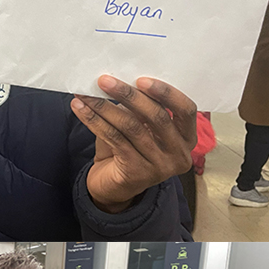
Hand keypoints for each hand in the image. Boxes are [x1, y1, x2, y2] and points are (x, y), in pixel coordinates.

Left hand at [72, 76, 196, 213]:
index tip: (141, 79)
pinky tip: (80, 109)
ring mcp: (160, 166)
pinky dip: (95, 121)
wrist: (113, 188)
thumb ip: (141, 110)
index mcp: (187, 138)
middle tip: (105, 80)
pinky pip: (114, 139)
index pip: (186, 110)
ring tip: (85, 95)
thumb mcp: (141, 129)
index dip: (166, 93)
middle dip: (129, 95)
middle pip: (157, 116)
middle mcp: (179, 154)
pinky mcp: (136, 172)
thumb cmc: (128, 152)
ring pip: (131, 127)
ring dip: (104, 107)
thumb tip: (121, 81)